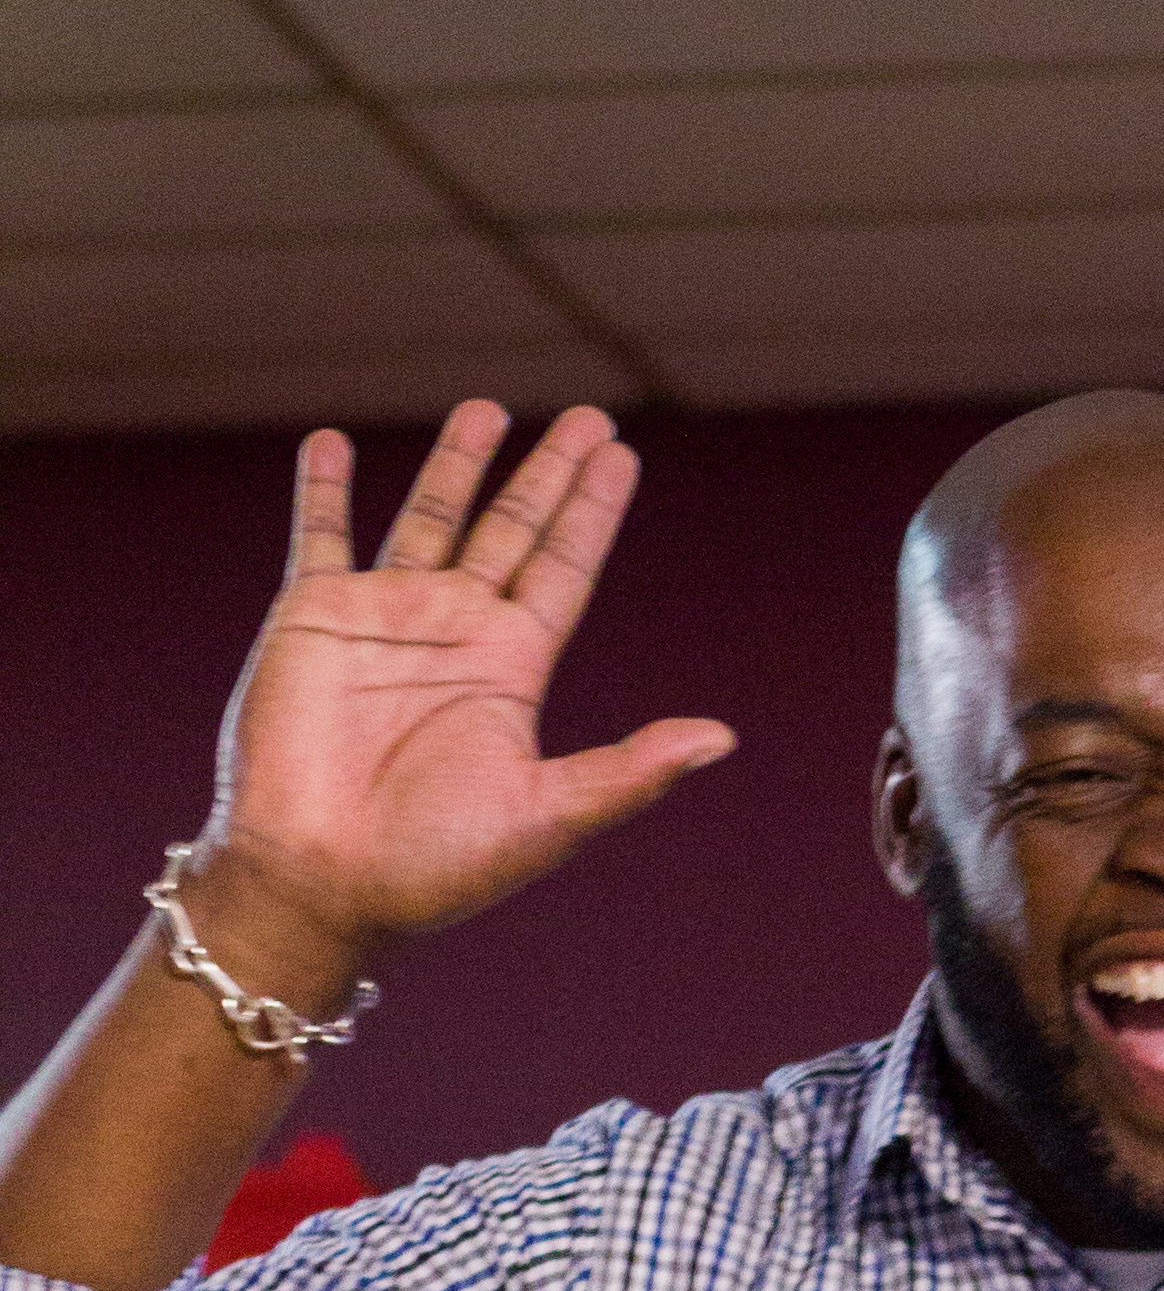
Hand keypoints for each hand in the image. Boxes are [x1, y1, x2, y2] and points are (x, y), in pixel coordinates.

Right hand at [196, 402, 734, 971]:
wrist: (320, 882)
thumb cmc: (433, 866)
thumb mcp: (549, 816)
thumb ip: (631, 771)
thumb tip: (724, 739)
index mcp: (511, 670)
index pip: (563, 570)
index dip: (591, 514)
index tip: (620, 455)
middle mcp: (453, 633)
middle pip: (512, 530)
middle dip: (547, 474)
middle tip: (588, 418)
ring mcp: (383, 619)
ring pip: (429, 518)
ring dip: (457, 464)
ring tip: (488, 408)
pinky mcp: (311, 619)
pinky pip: (319, 538)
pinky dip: (325, 491)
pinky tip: (333, 443)